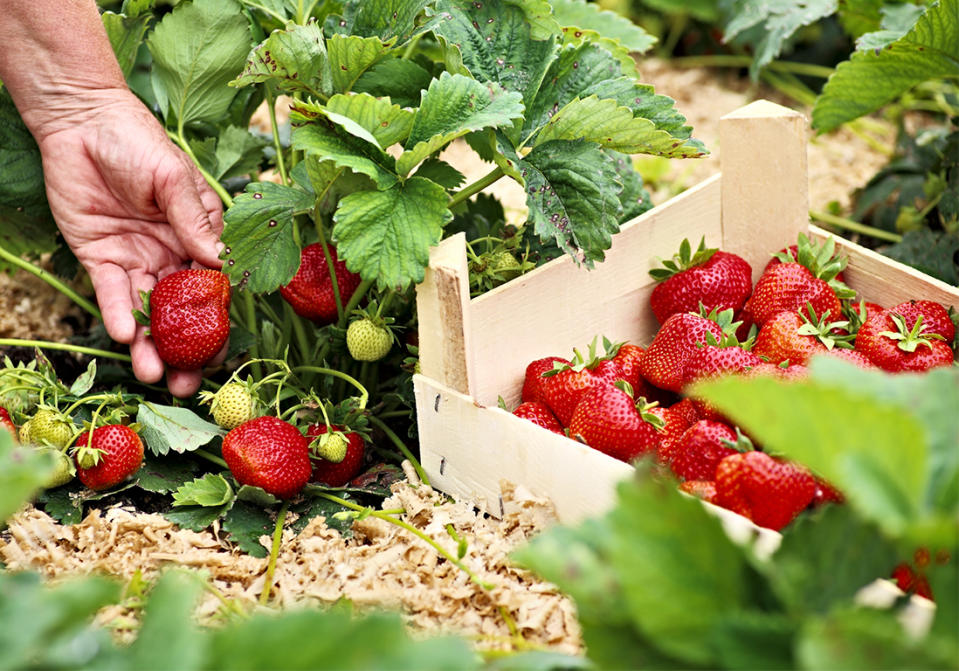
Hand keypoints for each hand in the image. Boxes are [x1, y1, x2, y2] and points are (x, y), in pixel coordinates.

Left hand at [35, 88, 225, 396]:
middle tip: (187, 385)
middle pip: (182, 312)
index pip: (215, 288)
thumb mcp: (173, 177)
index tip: (220, 355)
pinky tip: (125, 336)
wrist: (80, 121)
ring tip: (153, 375)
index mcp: (200, 237)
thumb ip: (193, 220)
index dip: (218, 323)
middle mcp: (172, 255)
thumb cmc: (137, 140)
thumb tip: (218, 262)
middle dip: (185, 350)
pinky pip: (113, 295)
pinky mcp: (101, 260)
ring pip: (149, 312)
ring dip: (151, 345)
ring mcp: (138, 259)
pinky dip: (120, 315)